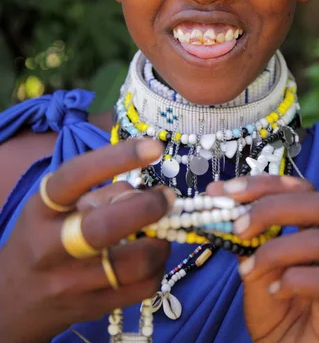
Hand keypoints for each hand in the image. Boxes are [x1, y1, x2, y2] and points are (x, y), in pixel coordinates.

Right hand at [0, 138, 173, 342]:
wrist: (12, 302)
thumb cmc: (41, 240)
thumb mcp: (54, 208)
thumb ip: (97, 193)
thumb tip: (142, 191)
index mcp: (42, 209)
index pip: (78, 175)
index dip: (118, 157)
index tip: (152, 147)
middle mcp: (51, 246)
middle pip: (107, 226)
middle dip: (148, 207)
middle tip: (166, 197)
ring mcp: (71, 282)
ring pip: (135, 263)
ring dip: (159, 242)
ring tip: (158, 231)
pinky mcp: (93, 308)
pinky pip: (143, 288)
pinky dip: (158, 268)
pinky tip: (150, 257)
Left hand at [207, 175, 318, 342]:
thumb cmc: (273, 305)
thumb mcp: (252, 262)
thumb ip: (243, 233)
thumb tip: (216, 198)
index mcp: (317, 228)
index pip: (300, 188)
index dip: (263, 183)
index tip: (226, 190)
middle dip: (272, 207)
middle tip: (239, 227)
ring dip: (276, 250)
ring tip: (249, 269)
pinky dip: (293, 280)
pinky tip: (275, 292)